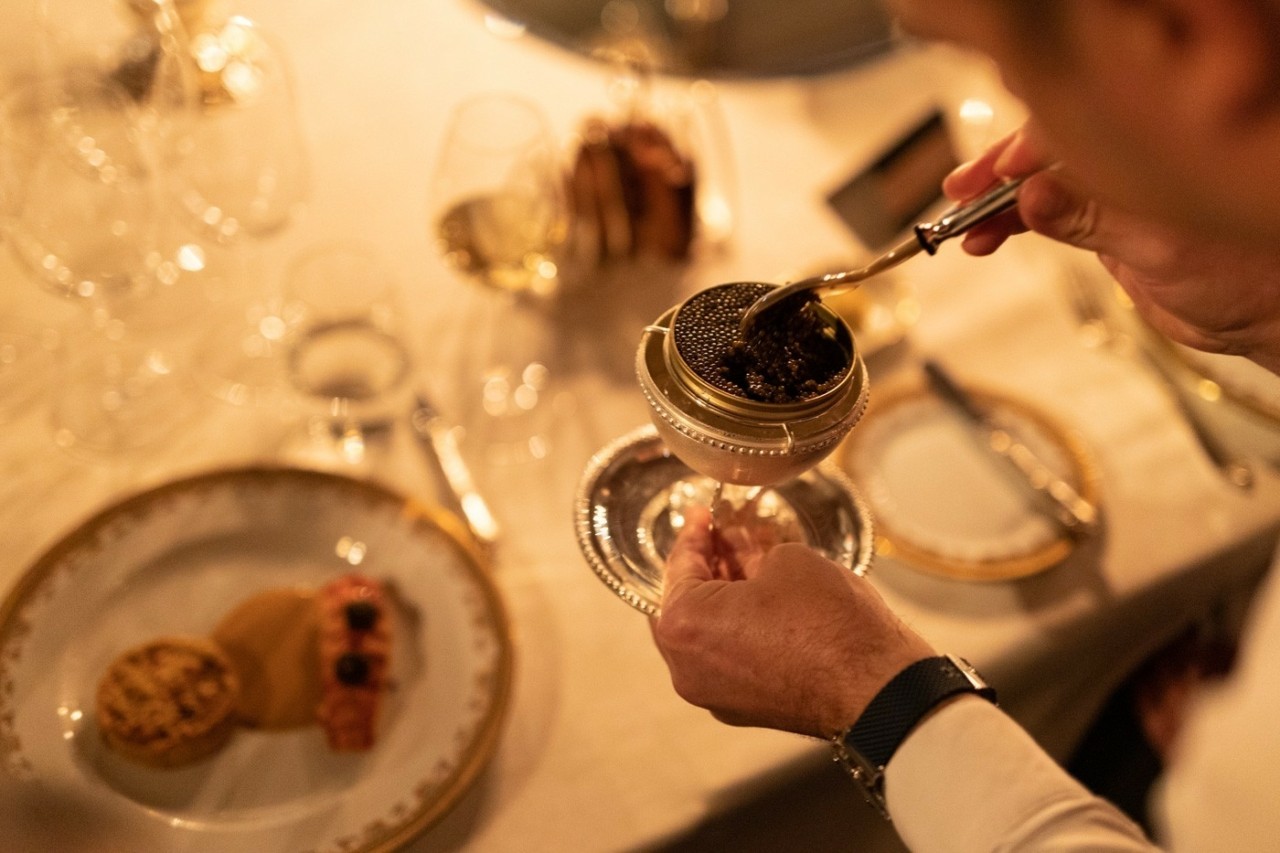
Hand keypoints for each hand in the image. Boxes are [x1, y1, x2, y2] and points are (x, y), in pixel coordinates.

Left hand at [651, 506, 934, 737]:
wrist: (876, 686)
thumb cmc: (828, 622)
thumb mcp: (785, 561)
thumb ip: (750, 554)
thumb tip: (745, 556)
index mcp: (684, 626)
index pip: (679, 567)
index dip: (693, 534)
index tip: (699, 514)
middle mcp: (686, 667)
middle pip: (687, 604)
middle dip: (708, 566)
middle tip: (723, 534)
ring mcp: (713, 693)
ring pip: (707, 632)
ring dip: (724, 596)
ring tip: (748, 561)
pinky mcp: (743, 707)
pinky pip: (728, 656)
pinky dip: (738, 626)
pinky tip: (762, 598)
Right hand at [946, 125, 1279, 372]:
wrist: (1261, 316)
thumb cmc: (1244, 274)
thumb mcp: (1159, 248)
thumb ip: (1091, 219)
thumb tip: (1032, 197)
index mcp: (1151, 152)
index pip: (1074, 130)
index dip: (1025, 149)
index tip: (990, 176)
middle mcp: (1129, 164)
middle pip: (1049, 151)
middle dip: (998, 173)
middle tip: (958, 194)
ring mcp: (1114, 192)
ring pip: (1041, 184)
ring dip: (998, 205)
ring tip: (962, 230)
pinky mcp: (1105, 223)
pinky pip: (1049, 212)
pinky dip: (1013, 223)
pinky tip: (986, 237)